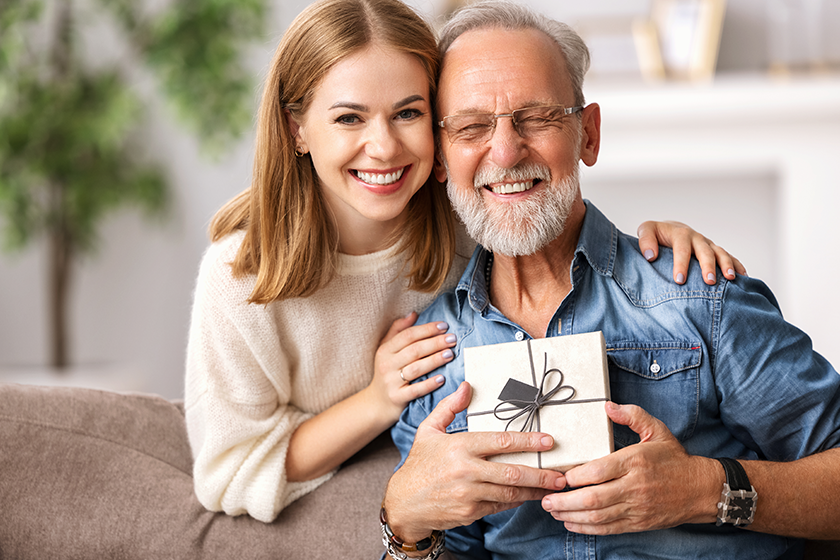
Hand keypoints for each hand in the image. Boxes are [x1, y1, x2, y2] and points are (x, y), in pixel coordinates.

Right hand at [371, 312, 456, 421]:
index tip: (444, 326)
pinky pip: (416, 390)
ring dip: (435, 360)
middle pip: (414, 350)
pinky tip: (442, 379)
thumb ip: (398, 330)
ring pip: (416, 368)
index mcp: (385, 350)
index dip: (427, 329)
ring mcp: (391, 382)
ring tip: (450, 354)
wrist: (376, 402)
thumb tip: (413, 314)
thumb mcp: (387, 350)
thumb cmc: (387, 372)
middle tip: (452, 339)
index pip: (408, 335)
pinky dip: (429, 384)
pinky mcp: (397, 397)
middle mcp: (387, 365)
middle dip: (435, 343)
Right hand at [383, 382, 565, 542]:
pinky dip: (516, 501)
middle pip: (512, 472)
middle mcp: (466, 471)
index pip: (500, 442)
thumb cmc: (419, 464)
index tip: (549, 441)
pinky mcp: (470, 512)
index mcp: (459, 446)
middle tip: (562, 475)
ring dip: (535, 490)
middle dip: (541, 474)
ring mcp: (468, 494)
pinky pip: (500, 505)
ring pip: (510, 492)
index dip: (528, 441)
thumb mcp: (428, 430)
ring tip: (554, 488)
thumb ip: (449, 407)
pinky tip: (529, 496)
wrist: (404, 502)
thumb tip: (466, 386)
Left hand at [541, 401, 719, 534]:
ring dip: (571, 516)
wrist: (700, 489)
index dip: (576, 476)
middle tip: (547, 499)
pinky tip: (572, 523)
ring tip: (554, 510)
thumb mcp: (657, 430)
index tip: (561, 476)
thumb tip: (608, 406)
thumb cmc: (674, 459)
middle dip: (565, 501)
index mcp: (635, 461)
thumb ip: (632, 415)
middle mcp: (634, 486)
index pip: (599, 471)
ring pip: (598, 516)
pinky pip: (609, 528)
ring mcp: (636, 507)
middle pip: (594, 498)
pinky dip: (587, 528)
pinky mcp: (638, 523)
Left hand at [637, 220, 746, 284]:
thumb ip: (646, 240)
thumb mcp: (647, 230)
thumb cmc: (656, 234)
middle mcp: (696, 238)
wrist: (669, 229)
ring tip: (730, 279)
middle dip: (707, 266)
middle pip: (705, 251)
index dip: (681, 263)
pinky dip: (737, 265)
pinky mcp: (714, 250)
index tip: (679, 280)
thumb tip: (650, 256)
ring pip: (720, 253)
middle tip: (708, 282)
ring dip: (726, 265)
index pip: (682, 248)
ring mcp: (707, 244)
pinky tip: (743, 277)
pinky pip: (729, 257)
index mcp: (679, 234)